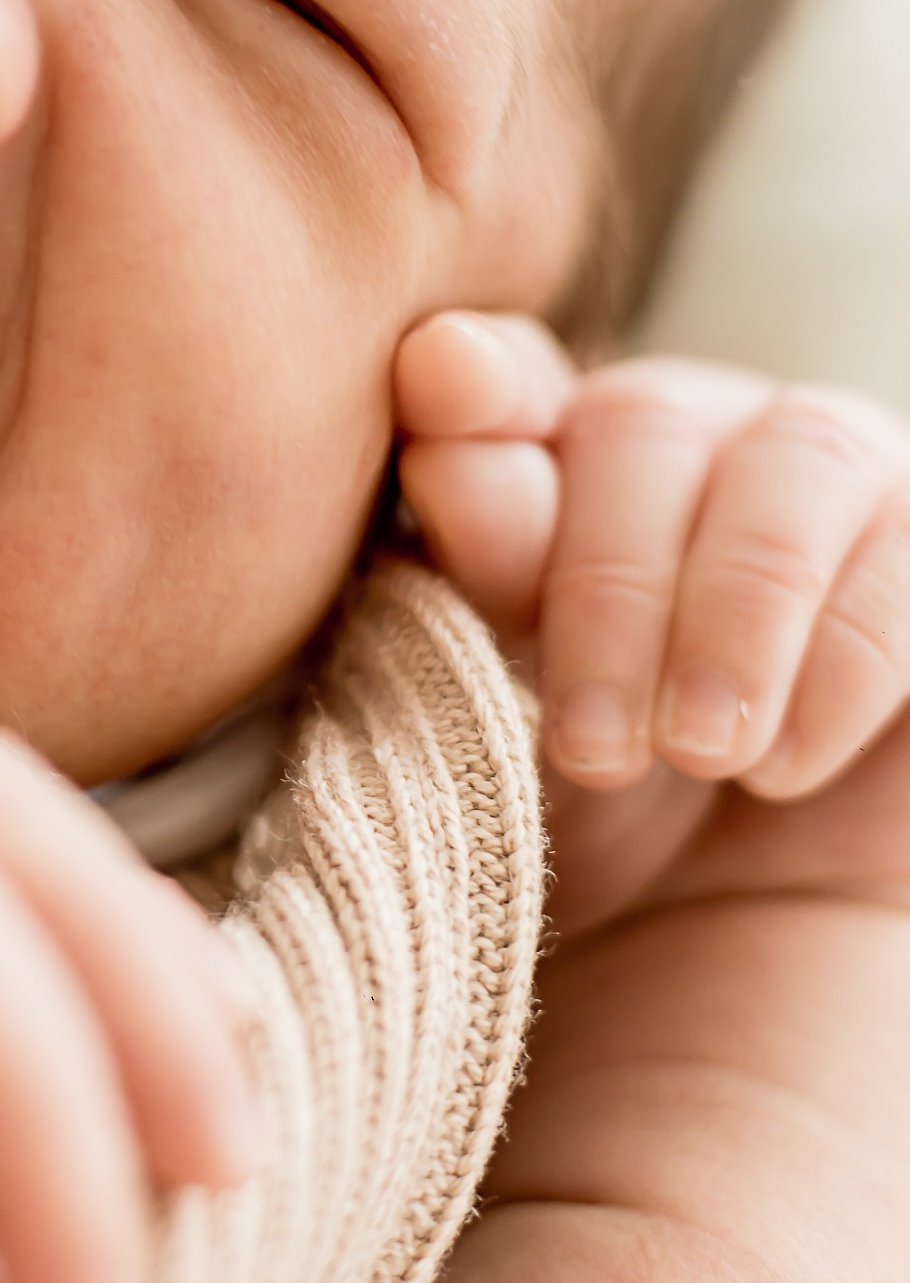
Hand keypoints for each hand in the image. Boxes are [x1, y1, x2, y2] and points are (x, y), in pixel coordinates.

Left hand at [394, 314, 909, 922]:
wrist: (764, 907)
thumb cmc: (619, 801)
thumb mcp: (531, 710)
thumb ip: (488, 553)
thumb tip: (441, 374)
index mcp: (555, 452)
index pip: (501, 381)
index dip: (475, 383)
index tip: (440, 385)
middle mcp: (698, 428)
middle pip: (643, 426)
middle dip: (608, 592)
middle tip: (595, 749)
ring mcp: (838, 470)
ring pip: (798, 463)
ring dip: (736, 621)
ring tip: (704, 758)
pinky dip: (842, 661)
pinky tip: (788, 760)